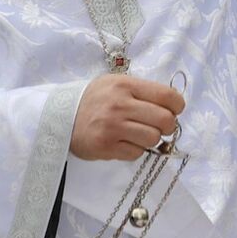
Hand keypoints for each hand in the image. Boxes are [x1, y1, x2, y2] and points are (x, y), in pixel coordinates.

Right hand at [70, 76, 186, 161]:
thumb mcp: (116, 84)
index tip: (173, 110)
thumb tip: (173, 104)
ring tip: (139, 134)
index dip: (177, 106)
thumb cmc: (95, 100)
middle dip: (168, 126)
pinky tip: (124, 142)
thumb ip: (142, 91)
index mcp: (125, 85)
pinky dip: (135, 150)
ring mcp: (112, 127)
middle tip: (159, 126)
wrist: (59, 116)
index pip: (167, 96)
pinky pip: (137, 153)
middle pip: (165, 120)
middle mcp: (119, 105)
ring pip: (153, 139)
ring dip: (151, 139)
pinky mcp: (105, 147)